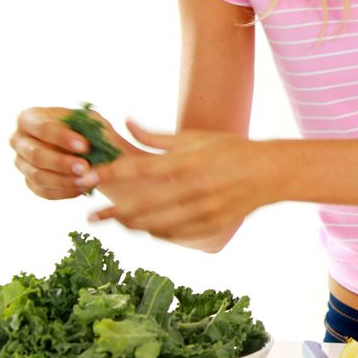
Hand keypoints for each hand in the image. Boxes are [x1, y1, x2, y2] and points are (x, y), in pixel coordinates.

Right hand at [10, 107, 134, 199]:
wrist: (89, 147)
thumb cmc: (86, 129)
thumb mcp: (91, 123)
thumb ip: (92, 136)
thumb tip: (90, 163)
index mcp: (30, 118)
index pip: (41, 127)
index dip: (62, 137)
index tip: (85, 146)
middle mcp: (20, 141)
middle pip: (35, 155)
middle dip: (61, 163)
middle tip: (85, 167)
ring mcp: (22, 163)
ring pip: (38, 176)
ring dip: (64, 181)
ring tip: (87, 181)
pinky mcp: (30, 182)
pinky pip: (44, 191)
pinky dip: (64, 192)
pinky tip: (82, 188)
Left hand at [79, 121, 276, 240]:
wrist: (271, 173)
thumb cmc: (232, 150)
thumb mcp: (196, 137)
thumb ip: (157, 137)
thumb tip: (126, 123)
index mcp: (188, 161)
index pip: (138, 169)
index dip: (108, 174)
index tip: (86, 179)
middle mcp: (194, 188)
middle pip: (142, 205)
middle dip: (112, 213)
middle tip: (91, 217)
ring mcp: (204, 210)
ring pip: (156, 225)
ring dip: (131, 225)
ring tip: (116, 222)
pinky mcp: (212, 225)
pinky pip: (176, 234)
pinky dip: (156, 232)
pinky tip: (145, 228)